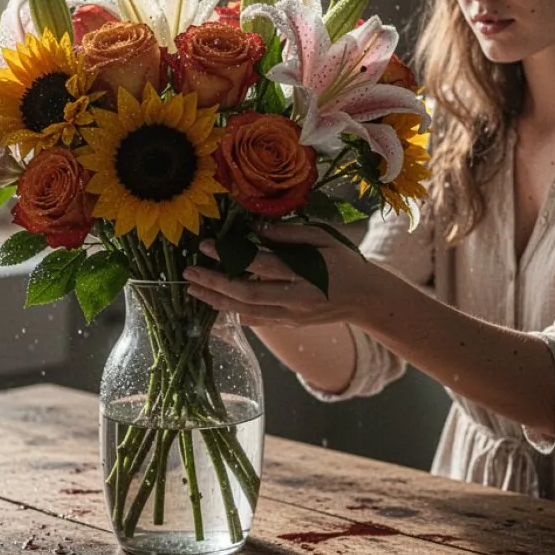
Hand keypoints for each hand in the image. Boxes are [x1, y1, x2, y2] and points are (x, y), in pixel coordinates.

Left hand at [183, 223, 369, 326]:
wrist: (366, 298)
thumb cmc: (344, 261)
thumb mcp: (323, 239)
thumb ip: (291, 235)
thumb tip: (255, 229)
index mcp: (307, 274)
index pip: (261, 264)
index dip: (231, 255)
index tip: (206, 245)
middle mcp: (297, 300)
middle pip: (248, 293)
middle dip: (214, 283)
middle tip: (188, 272)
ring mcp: (292, 317)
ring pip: (247, 312)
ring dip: (216, 301)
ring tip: (192, 289)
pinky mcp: (290, 325)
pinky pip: (256, 321)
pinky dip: (233, 312)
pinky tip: (214, 303)